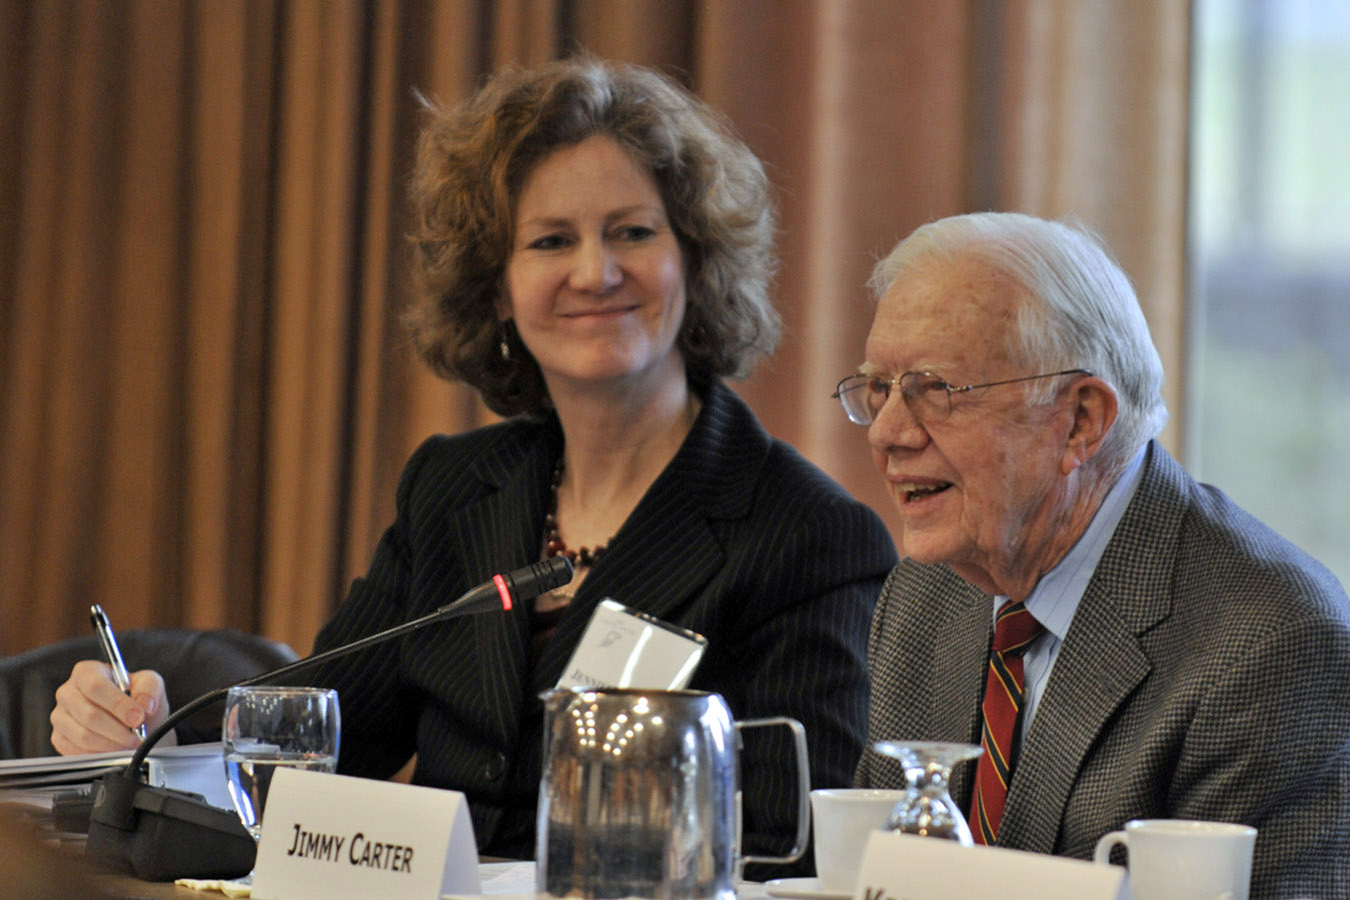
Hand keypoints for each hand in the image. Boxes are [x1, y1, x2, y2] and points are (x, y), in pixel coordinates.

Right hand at [50, 660, 176, 754]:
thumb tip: (144, 704)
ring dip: (111, 744)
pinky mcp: (59, 738)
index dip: (118, 704)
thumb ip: (149, 688)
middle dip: (118, 730)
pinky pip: (76, 751)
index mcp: (87, 672)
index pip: (96, 686)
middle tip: (137, 736)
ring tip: (129, 743)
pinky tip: (114, 748)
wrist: (132, 722)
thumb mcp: (150, 685)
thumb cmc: (137, 699)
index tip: (137, 718)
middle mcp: (68, 692)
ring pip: (83, 735)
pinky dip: (100, 753)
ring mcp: (60, 716)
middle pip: (89, 714)